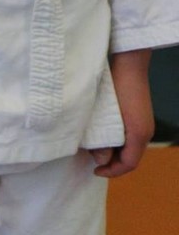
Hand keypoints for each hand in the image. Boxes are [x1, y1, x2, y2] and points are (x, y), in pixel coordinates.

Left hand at [90, 49, 153, 178]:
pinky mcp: (137, 114)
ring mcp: (142, 123)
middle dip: (110, 161)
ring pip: (128, 146)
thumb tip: (99, 159)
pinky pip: (127, 135)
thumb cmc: (118, 86)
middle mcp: (144, 131)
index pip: (128, 164)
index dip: (111, 172)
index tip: (94, 171)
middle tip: (89, 157)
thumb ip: (103, 139)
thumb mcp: (107, 116)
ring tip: (91, 146)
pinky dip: (114, 138)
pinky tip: (99, 132)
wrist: (128, 62)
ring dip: (111, 149)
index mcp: (139, 135)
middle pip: (129, 156)